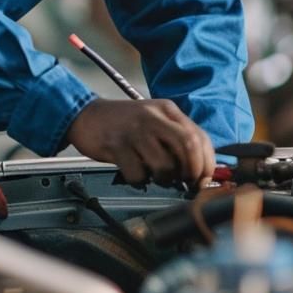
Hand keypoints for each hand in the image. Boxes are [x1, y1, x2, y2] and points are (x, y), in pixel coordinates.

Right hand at [64, 98, 215, 188]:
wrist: (85, 115)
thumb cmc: (124, 123)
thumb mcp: (154, 121)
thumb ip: (176, 138)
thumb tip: (201, 169)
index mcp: (167, 110)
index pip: (199, 136)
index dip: (207, 163)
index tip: (203, 179)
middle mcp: (153, 117)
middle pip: (188, 147)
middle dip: (192, 172)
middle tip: (186, 183)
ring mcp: (135, 131)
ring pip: (165, 165)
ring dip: (164, 179)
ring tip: (155, 176)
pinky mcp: (117, 146)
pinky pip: (138, 174)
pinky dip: (140, 180)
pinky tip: (134, 172)